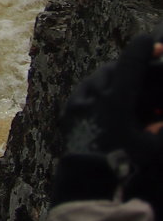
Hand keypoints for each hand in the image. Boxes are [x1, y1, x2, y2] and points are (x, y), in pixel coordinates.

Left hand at [57, 33, 162, 208]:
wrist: (86, 180)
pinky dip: (97, 88)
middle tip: (144, 60)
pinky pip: (83, 91)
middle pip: (113, 68)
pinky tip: (107, 93)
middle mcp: (94, 95)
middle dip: (129, 62)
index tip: (152, 40)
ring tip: (128, 78)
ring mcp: (78, 102)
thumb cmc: (124, 164)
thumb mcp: (153, 147)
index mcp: (116, 99)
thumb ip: (161, 129)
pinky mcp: (68, 111)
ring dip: (113, 75)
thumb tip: (161, 119)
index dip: (142, 48)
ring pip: (96, 78)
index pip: (130, 64)